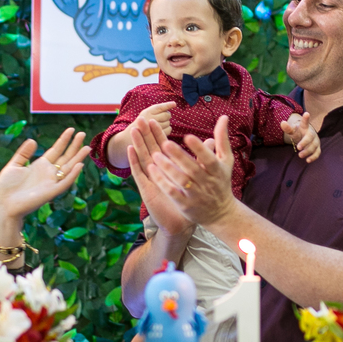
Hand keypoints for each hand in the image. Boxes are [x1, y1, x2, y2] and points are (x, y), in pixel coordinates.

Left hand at [0, 127, 89, 223]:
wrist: (3, 205)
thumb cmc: (6, 188)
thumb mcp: (13, 165)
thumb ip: (23, 153)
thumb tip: (33, 140)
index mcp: (40, 166)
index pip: (56, 150)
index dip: (64, 140)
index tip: (71, 129)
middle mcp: (48, 173)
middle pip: (65, 157)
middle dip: (74, 146)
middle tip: (82, 134)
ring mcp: (51, 183)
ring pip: (69, 169)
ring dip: (78, 158)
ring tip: (87, 147)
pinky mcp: (51, 192)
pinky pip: (64, 183)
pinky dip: (72, 175)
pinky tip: (79, 166)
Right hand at [126, 118, 192, 237]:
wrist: (182, 223)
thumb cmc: (189, 201)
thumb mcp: (197, 177)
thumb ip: (203, 158)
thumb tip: (212, 141)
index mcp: (169, 168)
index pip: (161, 146)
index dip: (157, 133)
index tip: (154, 119)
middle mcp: (158, 172)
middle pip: (150, 148)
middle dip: (146, 134)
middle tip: (141, 118)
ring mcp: (151, 180)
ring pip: (143, 158)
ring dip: (138, 144)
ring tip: (134, 129)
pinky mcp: (147, 189)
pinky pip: (139, 173)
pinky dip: (134, 161)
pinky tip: (131, 150)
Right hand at [130, 100, 174, 137]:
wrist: (130, 138)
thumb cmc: (141, 124)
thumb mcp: (145, 114)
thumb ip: (157, 109)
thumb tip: (174, 104)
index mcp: (146, 112)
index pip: (160, 107)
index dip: (168, 105)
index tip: (174, 104)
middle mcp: (150, 119)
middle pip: (167, 114)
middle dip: (167, 115)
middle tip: (162, 118)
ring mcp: (154, 128)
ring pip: (169, 122)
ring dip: (167, 123)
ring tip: (159, 125)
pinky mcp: (158, 135)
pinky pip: (169, 129)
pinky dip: (168, 129)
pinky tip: (162, 130)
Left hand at [145, 115, 237, 227]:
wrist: (220, 212)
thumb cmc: (221, 181)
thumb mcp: (225, 161)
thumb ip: (222, 139)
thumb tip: (224, 117)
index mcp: (217, 170)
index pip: (209, 159)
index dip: (200, 148)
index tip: (188, 136)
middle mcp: (206, 182)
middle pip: (192, 169)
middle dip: (179, 157)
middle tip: (165, 143)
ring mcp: (195, 195)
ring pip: (180, 181)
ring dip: (167, 169)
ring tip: (155, 155)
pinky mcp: (185, 205)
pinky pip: (172, 193)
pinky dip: (162, 182)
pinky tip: (151, 171)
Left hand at [282, 113, 319, 161]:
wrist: (305, 137)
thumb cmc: (298, 133)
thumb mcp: (292, 131)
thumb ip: (287, 128)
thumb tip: (282, 123)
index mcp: (305, 127)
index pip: (305, 122)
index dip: (305, 118)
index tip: (306, 113)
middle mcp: (312, 133)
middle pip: (310, 137)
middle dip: (305, 142)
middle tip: (298, 147)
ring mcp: (316, 141)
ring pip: (314, 146)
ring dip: (308, 151)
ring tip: (300, 155)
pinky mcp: (317, 148)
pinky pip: (317, 152)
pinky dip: (314, 157)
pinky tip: (308, 160)